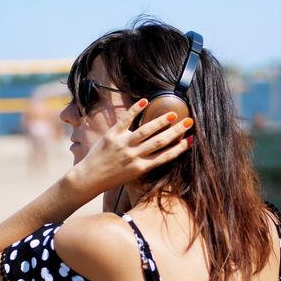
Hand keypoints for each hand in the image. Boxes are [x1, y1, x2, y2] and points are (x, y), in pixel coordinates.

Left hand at [71, 98, 193, 198]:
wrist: (89, 178)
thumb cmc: (112, 178)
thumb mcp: (132, 174)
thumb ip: (145, 162)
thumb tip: (161, 150)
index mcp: (141, 167)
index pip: (165, 156)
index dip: (180, 148)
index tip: (191, 139)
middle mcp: (134, 156)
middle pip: (160, 142)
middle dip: (176, 131)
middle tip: (188, 122)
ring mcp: (123, 145)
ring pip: (146, 131)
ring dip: (160, 121)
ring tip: (172, 113)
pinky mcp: (112, 135)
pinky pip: (126, 120)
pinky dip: (135, 110)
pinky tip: (145, 101)